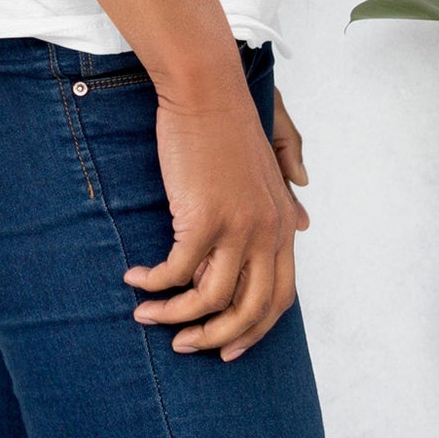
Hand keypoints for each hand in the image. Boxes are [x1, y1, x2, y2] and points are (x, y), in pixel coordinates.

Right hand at [122, 82, 304, 361]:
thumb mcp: (265, 167)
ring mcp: (237, 227)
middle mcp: (267, 232)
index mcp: (283, 223)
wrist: (206, 89)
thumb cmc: (228, 123)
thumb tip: (302, 225)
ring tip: (148, 316)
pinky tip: (135, 280)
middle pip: (249, 311)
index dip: (253, 331)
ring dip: (175, 318)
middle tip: (185, 346)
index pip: (279, 298)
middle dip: (215, 339)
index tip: (227, 348)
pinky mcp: (202, 218)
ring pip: (209, 301)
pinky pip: (176, 272)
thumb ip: (284, 198)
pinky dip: (153, 284)